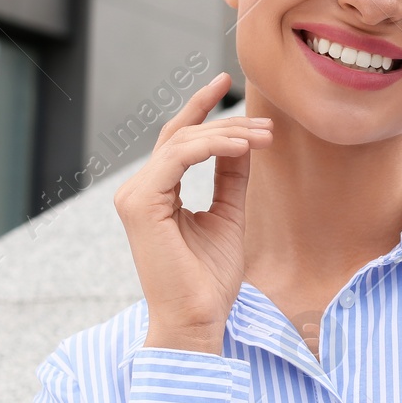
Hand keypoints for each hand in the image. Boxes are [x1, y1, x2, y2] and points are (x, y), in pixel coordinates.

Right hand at [112, 71, 272, 354]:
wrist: (198, 320)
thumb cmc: (210, 280)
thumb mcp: (229, 216)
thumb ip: (231, 178)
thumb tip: (244, 143)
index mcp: (154, 193)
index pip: (177, 140)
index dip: (200, 109)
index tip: (227, 82)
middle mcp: (138, 190)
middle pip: (181, 136)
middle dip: (226, 123)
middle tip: (268, 125)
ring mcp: (134, 196)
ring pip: (182, 143)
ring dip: (228, 134)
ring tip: (264, 137)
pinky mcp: (140, 204)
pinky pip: (178, 159)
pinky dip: (212, 147)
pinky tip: (243, 147)